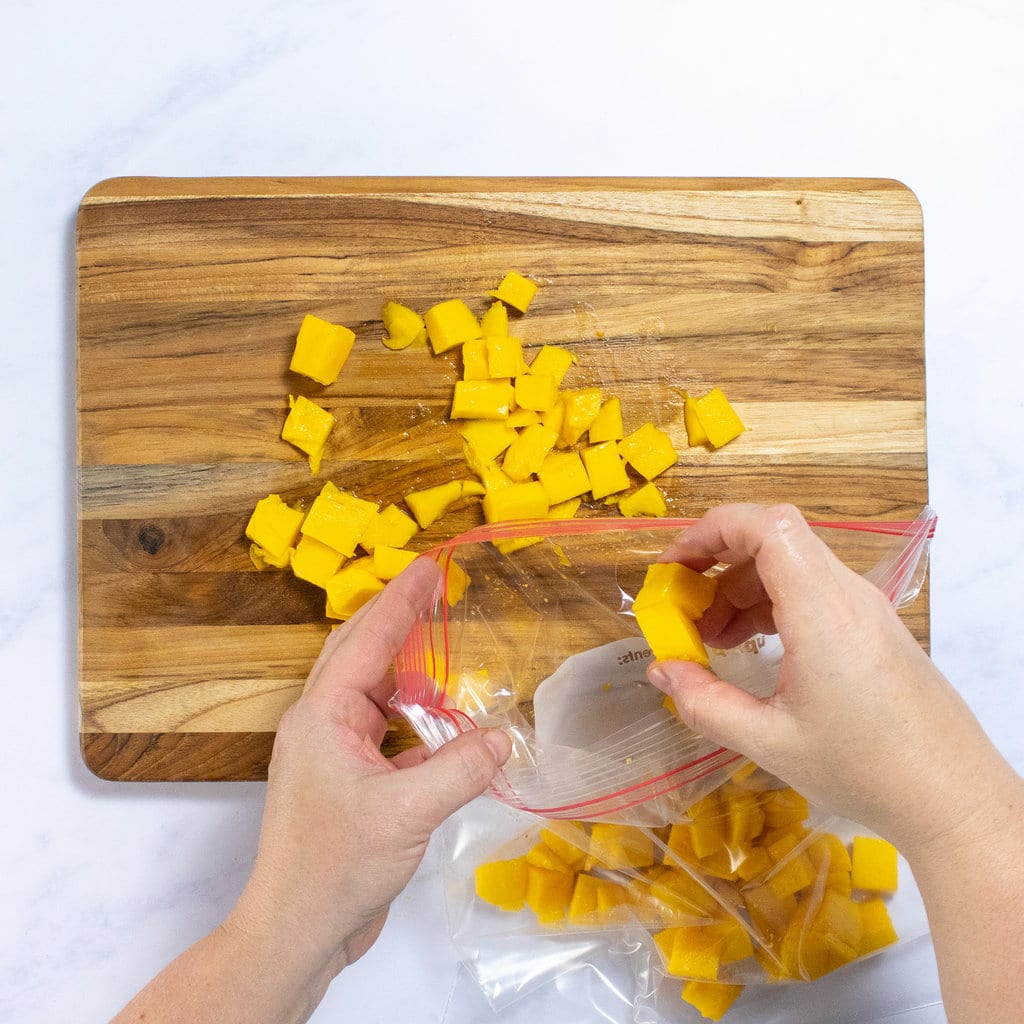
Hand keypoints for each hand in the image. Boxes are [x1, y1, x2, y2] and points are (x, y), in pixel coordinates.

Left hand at [228, 556, 510, 978]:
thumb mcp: (408, 811)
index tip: (430, 567)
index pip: (368, 641)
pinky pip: (386, 732)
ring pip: (374, 694)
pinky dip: (416, 720)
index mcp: (323, 715)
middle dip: (398, 620)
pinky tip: (445, 723)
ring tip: (442, 647)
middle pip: (361, 654)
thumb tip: (503, 738)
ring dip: (408, 672)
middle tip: (435, 588)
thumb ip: (461, 768)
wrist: (298, 929)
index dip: (402, 601)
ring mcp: (333, 754)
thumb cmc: (336, 865)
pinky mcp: (348, 782)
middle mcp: (323, 724)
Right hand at [646, 503, 1007, 858]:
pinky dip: (770, 605)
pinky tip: (751, 648)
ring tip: (710, 638)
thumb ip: (705, 702)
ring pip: (791, 565)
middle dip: (717, 562)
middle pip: (774, 539)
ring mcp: (865, 609)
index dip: (711, 531)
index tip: (673, 567)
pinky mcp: (873, 628)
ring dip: (741, 588)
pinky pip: (812, 592)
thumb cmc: (864, 769)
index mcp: (823, 609)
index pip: (767, 526)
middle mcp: (847, 594)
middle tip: (683, 607)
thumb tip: (662, 672)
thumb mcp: (770, 742)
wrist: (952, 797)